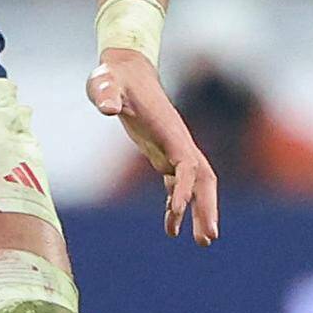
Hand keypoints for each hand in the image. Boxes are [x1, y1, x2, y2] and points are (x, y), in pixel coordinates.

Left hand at [89, 46, 222, 243]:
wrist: (124, 70)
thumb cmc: (113, 77)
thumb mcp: (105, 82)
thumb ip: (106, 93)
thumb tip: (109, 108)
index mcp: (169, 129)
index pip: (187, 163)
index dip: (185, 187)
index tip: (178, 211)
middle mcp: (178, 142)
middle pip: (204, 179)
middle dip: (208, 208)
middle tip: (208, 239)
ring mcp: (174, 149)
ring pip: (197, 185)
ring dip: (201, 212)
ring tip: (200, 242)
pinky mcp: (164, 154)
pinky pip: (178, 185)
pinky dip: (178, 207)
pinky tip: (171, 229)